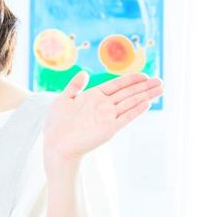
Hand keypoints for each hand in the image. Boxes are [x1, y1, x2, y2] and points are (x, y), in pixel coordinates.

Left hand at [44, 71, 163, 165]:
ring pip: (130, 103)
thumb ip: (74, 86)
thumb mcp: (63, 99)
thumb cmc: (56, 124)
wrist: (56, 144)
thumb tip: (84, 73)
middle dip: (143, 87)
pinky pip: (125, 118)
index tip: (143, 75)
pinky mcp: (109, 129)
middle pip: (127, 93)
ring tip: (160, 89)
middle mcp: (102, 106)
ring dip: (145, 96)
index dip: (130, 80)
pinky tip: (147, 104)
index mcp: (92, 97)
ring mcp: (107, 117)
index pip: (115, 86)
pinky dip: (136, 110)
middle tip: (160, 81)